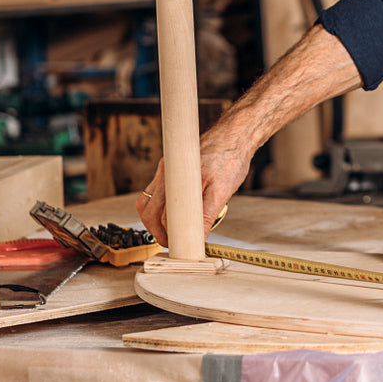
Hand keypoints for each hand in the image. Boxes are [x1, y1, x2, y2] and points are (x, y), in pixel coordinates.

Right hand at [136, 131, 250, 245]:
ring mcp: (165, 170)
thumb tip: (198, 238)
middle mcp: (166, 173)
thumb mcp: (223, 190)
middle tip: (170, 243)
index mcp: (177, 178)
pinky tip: (172, 213)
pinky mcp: (168, 168)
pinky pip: (155, 191)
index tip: (175, 246)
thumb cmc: (230, 159)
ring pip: (148, 201)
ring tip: (169, 232)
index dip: (167, 234)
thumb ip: (208, 214)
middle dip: (156, 230)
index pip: (163, 215)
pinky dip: (159, 206)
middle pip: (149, 210)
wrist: (234, 135)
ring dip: (154, 219)